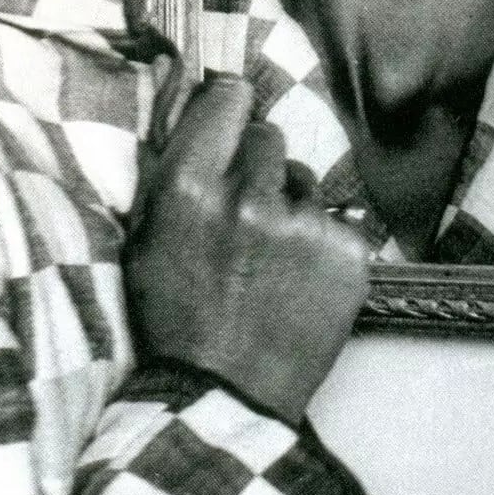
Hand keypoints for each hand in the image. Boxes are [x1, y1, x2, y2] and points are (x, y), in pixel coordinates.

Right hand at [124, 76, 369, 425]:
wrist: (223, 398)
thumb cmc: (175, 319)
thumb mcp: (145, 238)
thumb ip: (171, 167)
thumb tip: (194, 96)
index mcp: (189, 186)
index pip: (228, 96)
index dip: (229, 107)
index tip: (230, 121)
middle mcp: (247, 196)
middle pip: (267, 136)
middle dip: (257, 165)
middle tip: (245, 211)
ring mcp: (303, 225)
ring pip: (304, 180)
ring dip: (291, 206)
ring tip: (270, 260)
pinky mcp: (348, 253)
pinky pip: (338, 220)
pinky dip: (323, 245)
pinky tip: (300, 281)